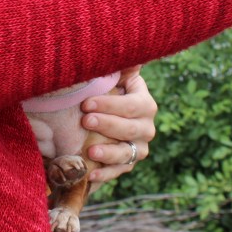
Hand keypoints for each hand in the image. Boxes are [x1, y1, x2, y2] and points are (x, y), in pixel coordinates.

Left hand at [80, 67, 156, 183]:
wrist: (106, 114)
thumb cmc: (108, 91)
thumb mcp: (115, 78)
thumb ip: (121, 68)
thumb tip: (133, 57)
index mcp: (145, 103)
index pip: (132, 105)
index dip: (110, 105)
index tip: (86, 103)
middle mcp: (146, 127)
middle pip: (129, 129)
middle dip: (106, 125)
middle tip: (85, 121)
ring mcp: (139, 148)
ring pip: (127, 153)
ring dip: (109, 153)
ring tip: (90, 150)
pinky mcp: (128, 164)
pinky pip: (119, 171)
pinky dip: (105, 173)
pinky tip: (91, 173)